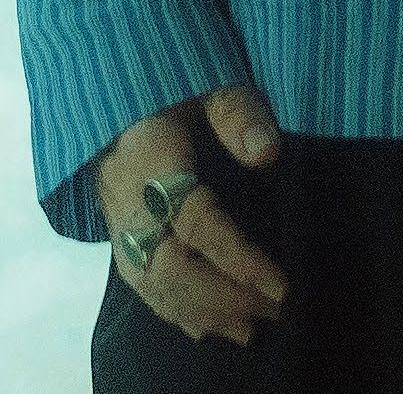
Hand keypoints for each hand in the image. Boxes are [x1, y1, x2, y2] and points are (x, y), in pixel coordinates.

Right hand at [94, 84, 288, 349]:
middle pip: (169, 267)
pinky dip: (173, 310)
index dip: (237, 258)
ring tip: (250, 329)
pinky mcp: (120, 234)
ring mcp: (119, 223)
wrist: (113, 92)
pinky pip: (140, 283)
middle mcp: (128, 203)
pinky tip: (204, 329)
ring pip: (153, 283)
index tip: (279, 284)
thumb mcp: (209, 81)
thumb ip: (237, 113)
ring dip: (201, 312)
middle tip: (274, 311)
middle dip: (222, 296)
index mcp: (149, 163)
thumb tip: (268, 153)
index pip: (196, 223)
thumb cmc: (172, 84)